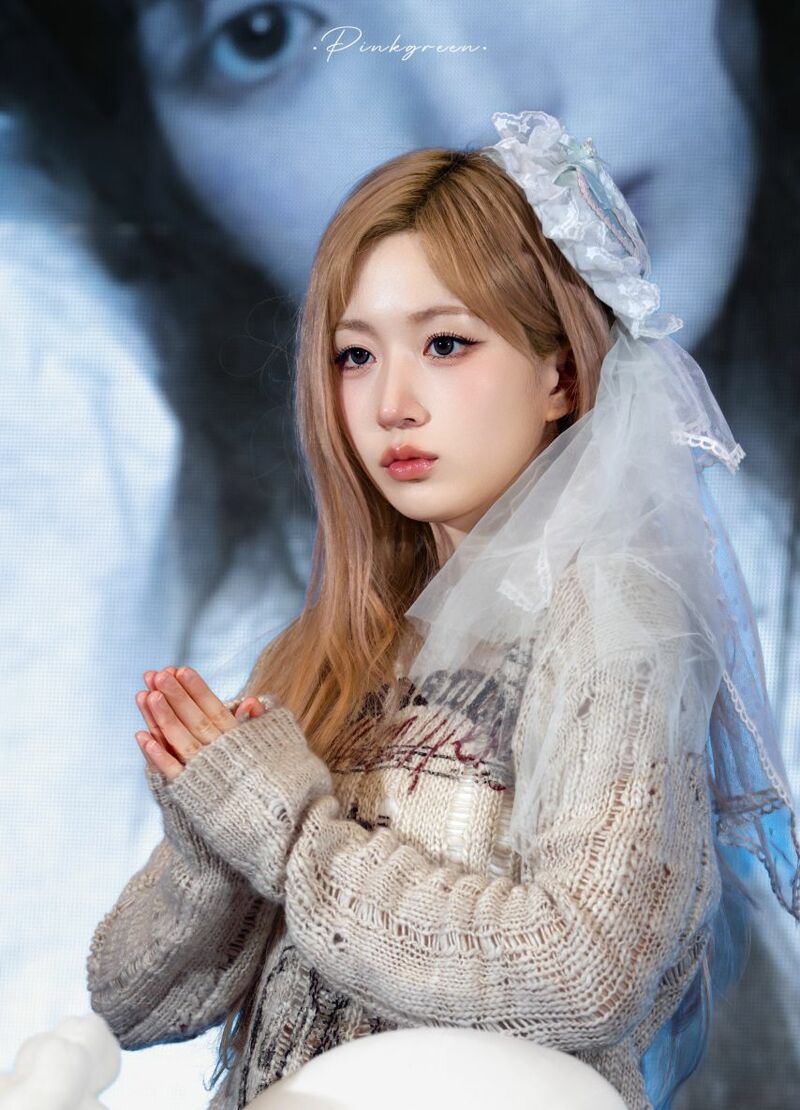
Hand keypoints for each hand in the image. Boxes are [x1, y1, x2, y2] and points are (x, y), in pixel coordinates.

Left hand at [134, 666, 267, 782]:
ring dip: (162, 719)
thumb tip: (252, 700)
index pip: (215, 708)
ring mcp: (205, 773)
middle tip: (157, 674)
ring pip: (181, 741)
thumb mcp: (275, 745)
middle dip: (175, 696)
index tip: (182, 669)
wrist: (271, 822)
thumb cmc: (274, 779)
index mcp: (239, 740)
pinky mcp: (192, 793)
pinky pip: (173, 772)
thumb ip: (259, 723)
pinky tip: (142, 736)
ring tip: (145, 695)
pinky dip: (157, 755)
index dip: (198, 689)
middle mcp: (221, 754)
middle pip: (195, 720)